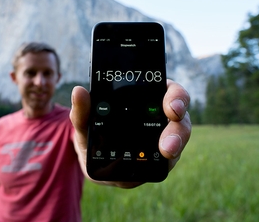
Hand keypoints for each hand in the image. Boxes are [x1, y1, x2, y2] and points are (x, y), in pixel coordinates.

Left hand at [69, 79, 191, 187]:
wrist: (93, 161)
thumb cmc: (92, 134)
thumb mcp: (84, 124)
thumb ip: (82, 111)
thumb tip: (78, 92)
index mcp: (145, 97)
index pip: (169, 91)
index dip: (176, 97)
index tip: (172, 108)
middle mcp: (159, 115)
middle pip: (180, 117)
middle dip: (178, 130)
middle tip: (167, 145)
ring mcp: (164, 136)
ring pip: (179, 138)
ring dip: (175, 146)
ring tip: (165, 154)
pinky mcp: (162, 157)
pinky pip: (169, 159)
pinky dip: (165, 163)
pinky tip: (154, 166)